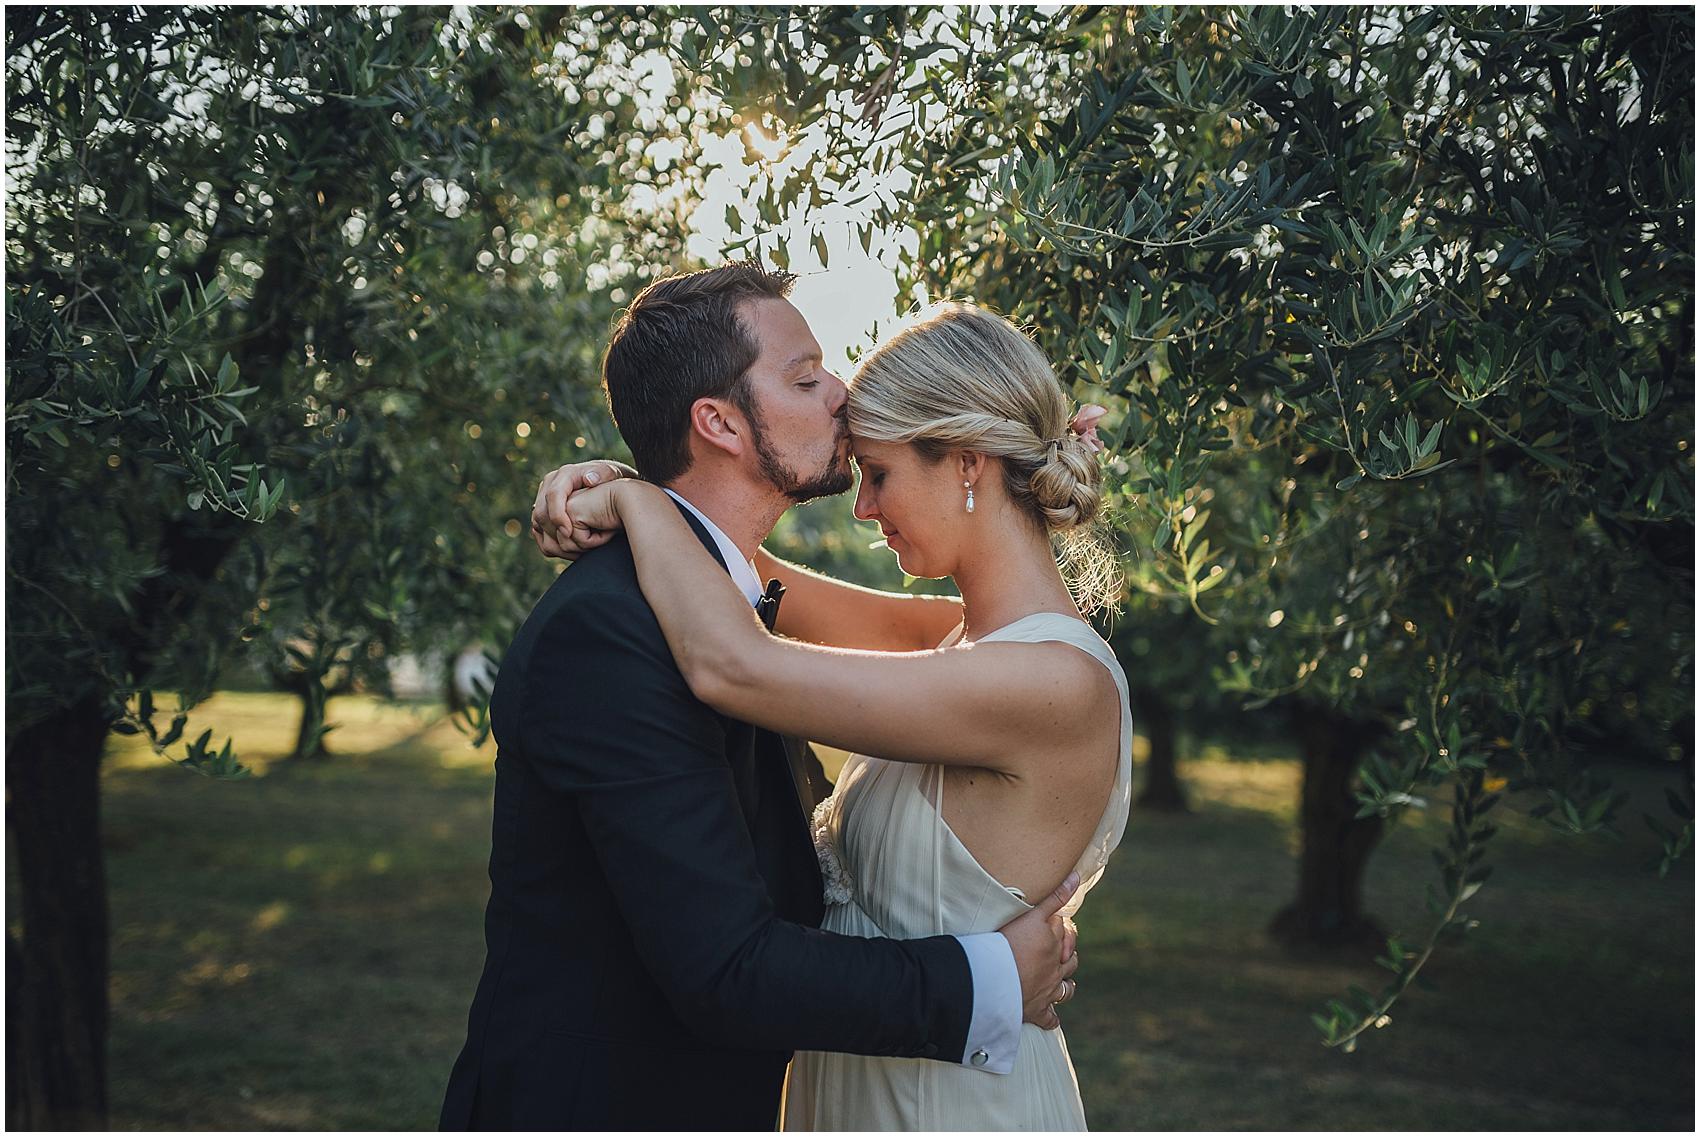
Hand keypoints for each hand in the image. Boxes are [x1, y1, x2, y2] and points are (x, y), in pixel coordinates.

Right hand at [531, 459, 636, 558]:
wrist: (608, 483)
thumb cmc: (612, 480)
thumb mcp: (612, 473)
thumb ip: (604, 474)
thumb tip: (589, 479)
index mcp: (565, 474)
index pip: (553, 495)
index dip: (558, 515)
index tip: (569, 533)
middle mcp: (550, 484)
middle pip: (541, 511)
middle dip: (554, 532)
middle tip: (572, 548)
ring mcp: (545, 497)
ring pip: (537, 522)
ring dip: (551, 541)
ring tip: (572, 552)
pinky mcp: (544, 509)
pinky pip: (538, 530)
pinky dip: (549, 543)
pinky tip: (566, 552)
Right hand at [997, 871, 1081, 1031]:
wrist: (993, 980)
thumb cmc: (1006, 944)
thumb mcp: (1030, 914)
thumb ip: (1054, 897)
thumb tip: (1076, 876)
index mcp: (1052, 942)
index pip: (1063, 930)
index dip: (1060, 926)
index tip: (1054, 924)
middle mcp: (1055, 966)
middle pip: (1070, 959)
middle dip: (1068, 955)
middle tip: (1060, 952)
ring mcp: (1048, 990)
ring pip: (1066, 988)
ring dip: (1066, 984)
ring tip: (1061, 981)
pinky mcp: (1038, 1010)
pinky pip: (1050, 1018)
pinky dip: (1052, 1018)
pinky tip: (1052, 1018)